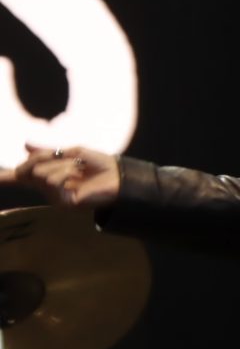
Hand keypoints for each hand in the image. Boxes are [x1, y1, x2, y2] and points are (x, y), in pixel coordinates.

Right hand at [0, 143, 119, 207]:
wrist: (120, 175)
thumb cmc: (99, 164)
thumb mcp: (71, 152)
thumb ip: (47, 152)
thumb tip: (24, 145)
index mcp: (48, 175)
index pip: (19, 176)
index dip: (3, 177)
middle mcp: (47, 188)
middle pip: (26, 168)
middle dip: (41, 156)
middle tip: (60, 154)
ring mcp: (54, 197)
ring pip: (40, 172)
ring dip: (61, 164)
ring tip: (78, 168)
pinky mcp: (63, 203)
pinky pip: (52, 181)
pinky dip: (64, 172)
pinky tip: (77, 175)